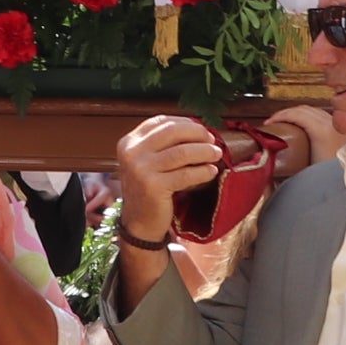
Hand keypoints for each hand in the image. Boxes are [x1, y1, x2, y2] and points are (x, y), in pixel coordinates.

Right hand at [114, 115, 223, 242]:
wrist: (139, 223)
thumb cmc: (149, 189)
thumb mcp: (148, 161)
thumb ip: (164, 144)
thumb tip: (199, 129)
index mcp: (129, 142)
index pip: (161, 121)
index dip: (185, 123)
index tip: (201, 130)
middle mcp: (131, 153)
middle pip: (172, 132)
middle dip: (197, 134)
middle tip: (212, 141)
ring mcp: (140, 169)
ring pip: (182, 152)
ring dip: (204, 151)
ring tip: (216, 154)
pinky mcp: (153, 186)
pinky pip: (186, 174)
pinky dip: (202, 171)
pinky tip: (211, 171)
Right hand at [264, 105, 343, 168]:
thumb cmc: (333, 180)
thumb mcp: (304, 172)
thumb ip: (285, 170)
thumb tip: (268, 169)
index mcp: (321, 130)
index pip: (296, 113)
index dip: (279, 115)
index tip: (269, 122)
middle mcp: (332, 125)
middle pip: (305, 109)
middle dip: (288, 113)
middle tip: (275, 122)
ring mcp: (339, 128)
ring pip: (315, 112)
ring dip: (300, 115)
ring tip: (288, 125)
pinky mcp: (344, 134)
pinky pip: (324, 118)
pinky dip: (311, 119)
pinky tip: (306, 129)